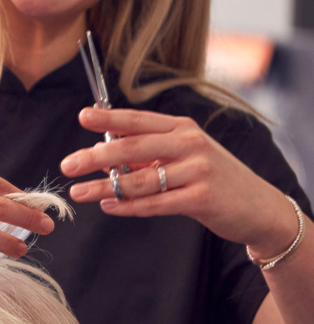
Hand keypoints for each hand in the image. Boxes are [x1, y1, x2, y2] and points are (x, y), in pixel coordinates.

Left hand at [61, 106, 298, 255]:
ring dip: (104, 187)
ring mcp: (198, 170)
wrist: (257, 207)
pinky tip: (108, 206)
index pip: (139, 120)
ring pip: (140, 180)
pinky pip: (155, 203)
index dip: (109, 118)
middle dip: (96, 156)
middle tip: (67, 164)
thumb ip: (146, 157)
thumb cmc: (210, 179)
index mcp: (182, 128)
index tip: (82, 116)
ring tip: (79, 192)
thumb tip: (101, 159)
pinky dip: (128, 206)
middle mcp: (190, 144)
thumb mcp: (182, 158)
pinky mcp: (201, 198)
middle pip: (134, 148)